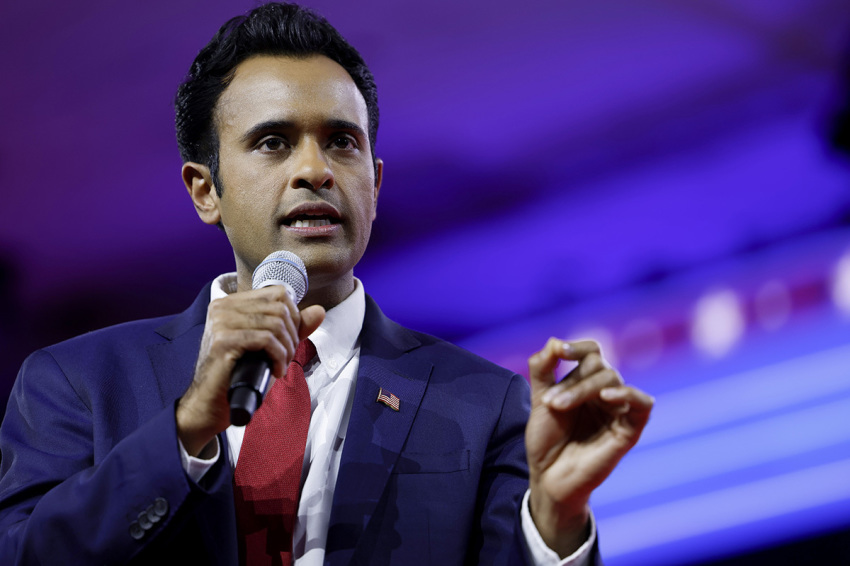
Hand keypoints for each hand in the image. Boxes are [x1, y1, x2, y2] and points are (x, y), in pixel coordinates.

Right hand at [176, 286, 324, 456]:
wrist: (209, 404)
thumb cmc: (238, 374)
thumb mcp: (269, 346)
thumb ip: (292, 327)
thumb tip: (319, 311)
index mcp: (231, 302)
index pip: (278, 293)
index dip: (293, 316)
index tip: (289, 340)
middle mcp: (223, 307)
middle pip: (280, 307)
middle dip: (292, 335)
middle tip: (286, 357)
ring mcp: (221, 322)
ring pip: (275, 323)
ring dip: (287, 348)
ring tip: (281, 365)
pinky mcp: (224, 340)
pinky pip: (266, 339)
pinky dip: (278, 356)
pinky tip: (276, 370)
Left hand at [525, 338, 653, 556]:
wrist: (548, 476)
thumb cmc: (546, 439)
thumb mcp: (538, 399)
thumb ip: (543, 368)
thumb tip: (554, 340)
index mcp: (586, 382)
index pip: (592, 352)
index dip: (577, 347)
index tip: (559, 352)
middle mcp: (605, 392)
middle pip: (599, 366)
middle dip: (572, 381)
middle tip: (551, 403)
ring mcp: (618, 410)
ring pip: (612, 380)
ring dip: (583, 389)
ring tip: (559, 406)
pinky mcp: (630, 429)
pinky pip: (643, 404)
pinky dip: (627, 394)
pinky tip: (607, 396)